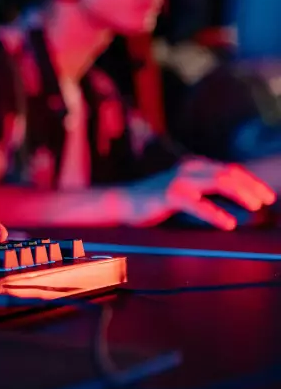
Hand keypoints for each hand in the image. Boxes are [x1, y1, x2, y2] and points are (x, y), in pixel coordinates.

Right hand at [125, 158, 276, 229]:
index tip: (269, 196)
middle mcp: (189, 168)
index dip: (252, 181)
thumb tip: (236, 199)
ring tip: (255, 207)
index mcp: (195, 165)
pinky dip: (215, 214)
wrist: (123, 202)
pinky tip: (228, 223)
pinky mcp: (169, 195)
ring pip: (218, 181)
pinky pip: (197, 204)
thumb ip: (205, 189)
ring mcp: (179, 181)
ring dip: (241, 193)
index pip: (230, 169)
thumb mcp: (185, 189)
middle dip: (252, 186)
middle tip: (267, 201)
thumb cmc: (156, 200)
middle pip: (229, 172)